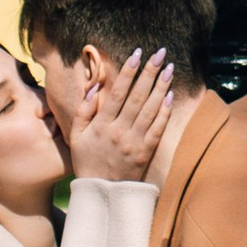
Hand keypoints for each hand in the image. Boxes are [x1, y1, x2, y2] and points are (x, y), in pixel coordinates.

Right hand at [64, 47, 174, 184]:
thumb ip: (82, 112)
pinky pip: (157, 128)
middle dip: (149, 72)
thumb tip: (93, 89)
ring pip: (150, 109)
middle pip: (136, 96)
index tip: (137, 54)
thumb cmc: (87, 161)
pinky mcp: (146, 152)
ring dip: (160, 87)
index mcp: (101, 125)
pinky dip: (164, 111)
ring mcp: (134, 142)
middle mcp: (119, 132)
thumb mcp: (76, 137)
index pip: (117, 93)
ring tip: (169, 68)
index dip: (128, 72)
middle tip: (159, 53)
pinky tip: (170, 95)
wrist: (102, 193)